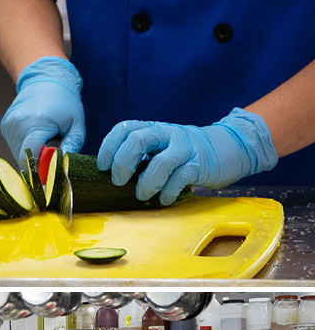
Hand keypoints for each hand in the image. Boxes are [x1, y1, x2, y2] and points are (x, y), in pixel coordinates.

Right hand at [0, 57, 85, 170]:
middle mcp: (18, 125)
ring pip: (18, 154)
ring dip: (32, 154)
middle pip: (24, 159)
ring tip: (45, 138)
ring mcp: (9, 125)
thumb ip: (71, 148)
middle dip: (39, 161)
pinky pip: (15, 145)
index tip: (53, 172)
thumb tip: (63, 168)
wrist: (46, 78)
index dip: (42, 169)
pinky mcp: (5, 126)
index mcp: (36, 124)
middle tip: (53, 148)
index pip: (32, 159)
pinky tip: (36, 133)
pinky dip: (26, 145)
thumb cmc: (64, 100)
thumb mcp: (76, 125)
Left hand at [97, 107, 278, 205]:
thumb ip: (138, 154)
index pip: (124, 128)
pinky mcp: (199, 165)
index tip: (103, 167)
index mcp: (152, 128)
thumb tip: (108, 175)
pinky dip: (167, 193)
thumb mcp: (159, 146)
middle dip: (123, 163)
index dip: (108, 147)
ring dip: (146, 183)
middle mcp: (167, 134)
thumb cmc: (182, 153)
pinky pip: (180, 179)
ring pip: (161, 162)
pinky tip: (163, 200)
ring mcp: (184, 148)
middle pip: (138, 140)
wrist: (226, 148)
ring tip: (141, 195)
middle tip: (118, 181)